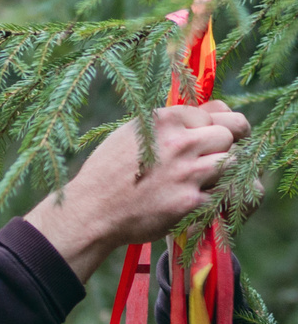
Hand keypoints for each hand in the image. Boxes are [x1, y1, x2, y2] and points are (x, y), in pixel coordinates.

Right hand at [24, 100, 250, 281]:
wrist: (89, 212)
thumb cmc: (106, 174)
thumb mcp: (131, 133)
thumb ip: (168, 122)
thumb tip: (209, 111)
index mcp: (165, 120)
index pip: (213, 113)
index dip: (211, 127)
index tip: (206, 141)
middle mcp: (179, 142)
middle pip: (229, 134)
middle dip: (222, 146)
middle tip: (211, 159)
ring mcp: (187, 173)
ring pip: (233, 161)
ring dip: (222, 171)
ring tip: (203, 179)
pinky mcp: (189, 202)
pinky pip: (221, 194)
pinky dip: (212, 198)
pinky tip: (195, 200)